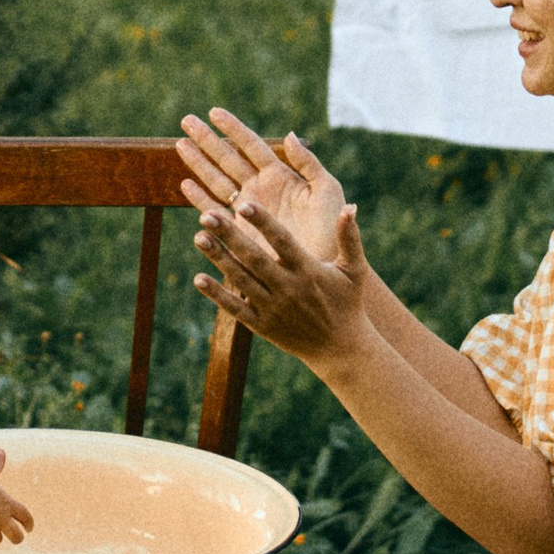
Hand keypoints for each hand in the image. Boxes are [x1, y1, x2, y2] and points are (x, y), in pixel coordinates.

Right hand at [176, 106, 347, 262]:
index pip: (252, 146)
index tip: (214, 111)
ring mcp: (248, 210)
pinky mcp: (240, 233)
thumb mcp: (326, 191)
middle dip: (207, 140)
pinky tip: (185, 184)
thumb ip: (308, 163)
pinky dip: (200, 198)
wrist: (322, 267)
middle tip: (187, 120)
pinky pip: (215, 211)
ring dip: (199, 163)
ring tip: (180, 144)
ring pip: (217, 180)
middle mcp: (260, 190)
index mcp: (280, 176)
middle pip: (228, 159)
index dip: (233, 128)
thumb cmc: (331, 231)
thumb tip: (289, 135)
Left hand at [187, 168, 372, 379]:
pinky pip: (236, 308)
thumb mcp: (354, 269)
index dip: (263, 223)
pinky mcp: (262, 326)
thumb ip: (349, 237)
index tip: (244, 204)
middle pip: (254, 258)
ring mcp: (273, 309)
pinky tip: (198, 278)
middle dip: (230, 236)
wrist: (341, 349)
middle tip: (206, 216)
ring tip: (199, 237)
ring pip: (241, 280)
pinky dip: (217, 295)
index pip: (282, 241)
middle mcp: (288, 288)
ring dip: (219, 259)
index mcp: (308, 270)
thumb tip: (349, 206)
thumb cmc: (347, 302)